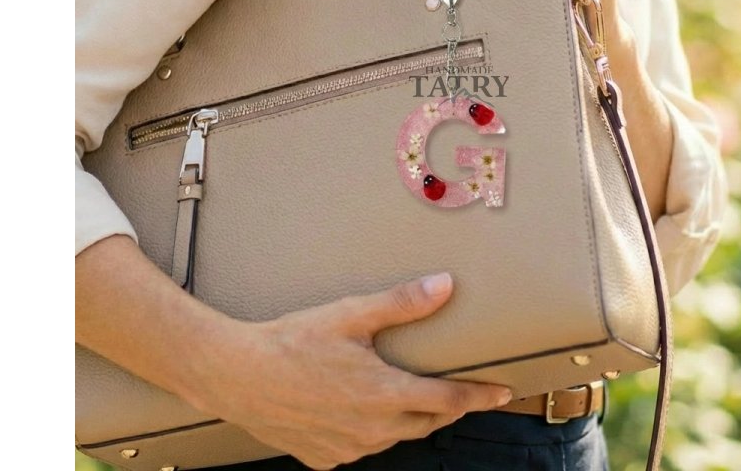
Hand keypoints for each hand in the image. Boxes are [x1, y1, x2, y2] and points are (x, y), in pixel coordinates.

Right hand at [186, 273, 511, 469]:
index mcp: (385, 394)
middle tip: (463, 395)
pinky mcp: (324, 458)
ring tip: (413, 399)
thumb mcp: (352, 315)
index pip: (449, 400)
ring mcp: (348, 448)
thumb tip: (445, 286)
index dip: (480, 396)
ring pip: (394, 437)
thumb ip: (402, 303)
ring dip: (410, 419)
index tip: (503, 393)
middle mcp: (372, 429)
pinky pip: (360, 448)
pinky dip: (372, 432)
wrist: (237, 376)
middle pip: (428, 423)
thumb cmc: (293, 341)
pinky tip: (364, 414)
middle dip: (449, 410)